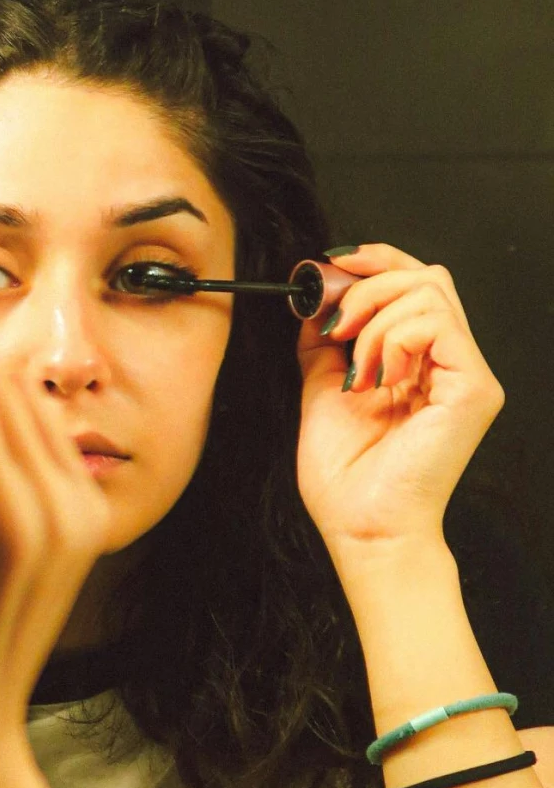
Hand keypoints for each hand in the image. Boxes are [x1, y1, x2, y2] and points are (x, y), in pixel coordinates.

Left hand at [296, 243, 502, 559]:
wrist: (362, 527)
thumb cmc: (347, 476)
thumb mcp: (322, 386)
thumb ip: (325, 339)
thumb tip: (314, 296)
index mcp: (421, 361)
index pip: (416, 282)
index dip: (377, 261)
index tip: (334, 263)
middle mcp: (451, 363)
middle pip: (427, 275)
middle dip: (369, 285)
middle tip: (337, 327)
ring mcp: (467, 374)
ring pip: (431, 291)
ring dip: (376, 319)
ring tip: (359, 368)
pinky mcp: (474, 388)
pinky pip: (437, 323)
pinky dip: (394, 337)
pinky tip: (380, 378)